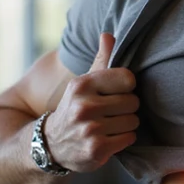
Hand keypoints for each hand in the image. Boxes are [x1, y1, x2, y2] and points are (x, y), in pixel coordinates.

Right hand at [42, 33, 138, 172]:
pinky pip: (129, 138)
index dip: (127, 86)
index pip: (127, 78)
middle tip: (111, 112)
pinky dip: (124, 139)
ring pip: (133, 121)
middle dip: (127, 108)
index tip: (117, 92)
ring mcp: (90, 129)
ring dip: (126, 125)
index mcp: (82, 85)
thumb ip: (101, 60)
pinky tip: (109, 138)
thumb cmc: (76, 108)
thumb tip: (109, 34)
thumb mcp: (84, 83)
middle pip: (133, 102)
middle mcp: (84, 106)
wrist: (51, 144)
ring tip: (109, 126)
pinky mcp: (96, 149)